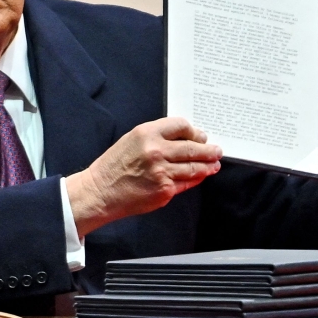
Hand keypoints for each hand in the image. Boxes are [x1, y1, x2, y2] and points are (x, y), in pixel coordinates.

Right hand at [65, 117, 221, 236]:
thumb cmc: (115, 166)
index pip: (181, 126)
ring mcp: (162, 172)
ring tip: (215, 164)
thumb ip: (157, 137)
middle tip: (217, 151)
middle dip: (209, 150)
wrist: (101, 192)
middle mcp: (156, 151)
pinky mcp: (164, 190)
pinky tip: (202, 175)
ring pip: (194, 167)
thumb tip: (185, 139)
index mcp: (147, 133)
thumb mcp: (132, 140)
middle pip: (193, 148)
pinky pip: (187, 183)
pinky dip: (197, 178)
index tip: (200, 136)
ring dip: (208, 165)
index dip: (194, 131)